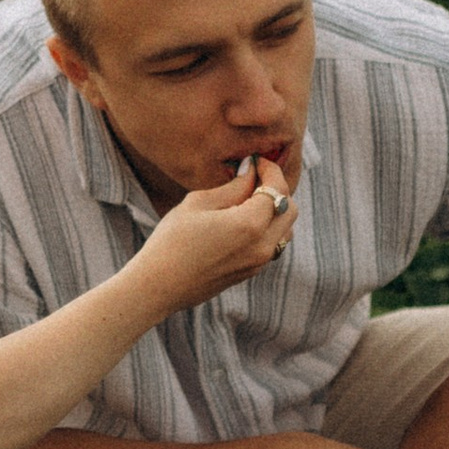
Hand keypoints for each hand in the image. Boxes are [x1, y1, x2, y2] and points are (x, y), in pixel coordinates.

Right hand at [131, 157, 297, 311]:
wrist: (158, 287)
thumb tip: (250, 171)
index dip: (270, 169)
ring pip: (285, 229)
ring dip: (274, 211)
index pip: (277, 188)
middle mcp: (262, 246)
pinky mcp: (250, 272)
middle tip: (252, 179)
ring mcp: (258, 263)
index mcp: (250, 225)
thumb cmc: (171, 241)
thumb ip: (232, 186)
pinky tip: (240, 221)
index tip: (254, 162)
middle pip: (290, 209)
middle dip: (277, 189)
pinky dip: (267, 227)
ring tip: (246, 200)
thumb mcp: (198, 204)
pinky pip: (272, 244)